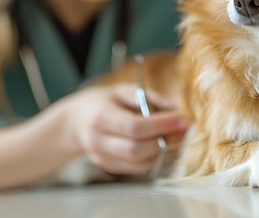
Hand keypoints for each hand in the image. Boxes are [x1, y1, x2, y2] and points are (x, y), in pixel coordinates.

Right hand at [69, 83, 188, 174]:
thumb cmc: (103, 102)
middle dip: (164, 141)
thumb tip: (172, 108)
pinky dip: (153, 158)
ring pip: (138, 163)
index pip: (133, 127)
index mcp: (100, 117)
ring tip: (174, 136)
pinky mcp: (108, 166)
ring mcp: (101, 157)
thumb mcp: (122, 90)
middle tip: (181, 129)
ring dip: (162, 151)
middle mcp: (98, 141)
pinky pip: (136, 168)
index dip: (161, 125)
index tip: (182, 119)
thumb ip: (148, 97)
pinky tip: (160, 144)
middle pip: (135, 150)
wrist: (76, 120)